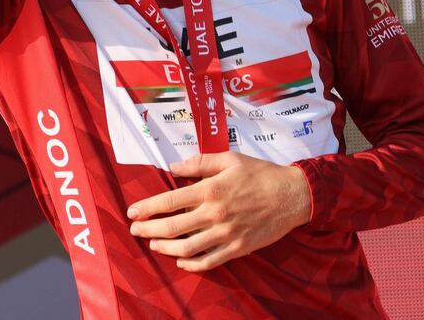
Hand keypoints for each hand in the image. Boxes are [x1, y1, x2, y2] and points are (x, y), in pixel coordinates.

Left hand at [127, 152, 310, 271]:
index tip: (132, 211)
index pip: (170, 201)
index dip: (147, 207)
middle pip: (173, 226)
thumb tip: (173, 167)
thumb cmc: (259, 173)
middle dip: (149, 229)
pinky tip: (180, 260)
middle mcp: (215, 214)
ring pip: (187, 248)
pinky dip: (191, 264)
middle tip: (134, 230)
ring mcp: (226, 234)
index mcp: (210, 189)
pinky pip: (209, 261)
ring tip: (152, 244)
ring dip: (165, 248)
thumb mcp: (229, 159)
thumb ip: (199, 162)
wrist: (291, 196)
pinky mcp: (237, 248)